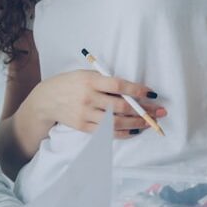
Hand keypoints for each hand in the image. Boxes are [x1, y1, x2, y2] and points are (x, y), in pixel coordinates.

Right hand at [29, 69, 165, 138]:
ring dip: (137, 123)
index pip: (118, 86)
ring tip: (151, 123)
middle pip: (121, 106)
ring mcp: (85, 114)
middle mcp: (88, 98)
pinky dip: (123, 133)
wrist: (46, 100)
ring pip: (116, 122)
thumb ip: (105, 80)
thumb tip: (132, 91)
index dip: (137, 90)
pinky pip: (107, 132)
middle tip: (160, 111)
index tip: (152, 93)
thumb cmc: (70, 83)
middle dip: (144, 110)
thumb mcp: (85, 74)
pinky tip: (134, 131)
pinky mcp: (83, 127)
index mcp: (90, 80)